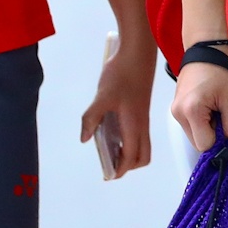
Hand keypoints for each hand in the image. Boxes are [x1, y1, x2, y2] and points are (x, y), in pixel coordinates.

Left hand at [78, 29, 156, 178]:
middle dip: (129, 165)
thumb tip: (84, 139)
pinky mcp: (141, 109)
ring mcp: (143, 116)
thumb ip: (91, 118)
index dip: (121, 169)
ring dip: (129, 153)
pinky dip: (128, 141)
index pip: (132, 157)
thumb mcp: (102, 96)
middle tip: (109, 163)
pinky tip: (112, 132)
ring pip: (142, 145)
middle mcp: (142, 124)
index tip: (108, 175)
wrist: (137, 52)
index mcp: (134, 124)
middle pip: (142, 156)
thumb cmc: (121, 74)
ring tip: (109, 150)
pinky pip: (138, 133)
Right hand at [169, 48, 227, 152]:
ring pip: (193, 135)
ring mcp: (174, 111)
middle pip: (197, 142)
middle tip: (220, 114)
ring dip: (206, 128)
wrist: (204, 52)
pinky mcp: (175, 109)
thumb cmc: (219, 72)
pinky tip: (207, 106)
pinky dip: (200, 122)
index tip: (225, 124)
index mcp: (192, 111)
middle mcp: (178, 113)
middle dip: (211, 133)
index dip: (218, 139)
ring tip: (213, 108)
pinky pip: (190, 126)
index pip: (205, 145)